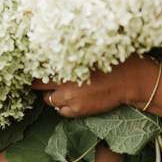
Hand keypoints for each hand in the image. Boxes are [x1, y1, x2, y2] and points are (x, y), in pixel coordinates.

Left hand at [33, 56, 150, 117]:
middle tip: (42, 81)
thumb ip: (69, 54)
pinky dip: (63, 106)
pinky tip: (72, 99)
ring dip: (52, 96)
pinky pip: (61, 111)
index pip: (38, 68)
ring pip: (49, 100)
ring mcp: (70, 98)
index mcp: (64, 64)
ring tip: (63, 90)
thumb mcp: (88, 53)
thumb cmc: (111, 62)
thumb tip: (53, 49)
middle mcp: (64, 82)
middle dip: (39, 84)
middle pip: (38, 85)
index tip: (32, 68)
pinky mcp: (78, 110)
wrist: (129, 80)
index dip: (34, 69)